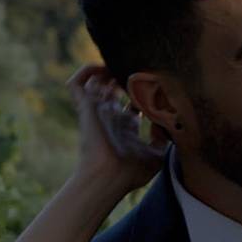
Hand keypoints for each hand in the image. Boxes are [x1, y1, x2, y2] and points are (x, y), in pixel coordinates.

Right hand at [66, 64, 167, 192]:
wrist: (109, 176)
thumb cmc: (131, 172)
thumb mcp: (156, 155)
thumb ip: (163, 138)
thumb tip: (164, 120)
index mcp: (127, 128)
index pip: (133, 103)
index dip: (144, 93)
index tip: (155, 85)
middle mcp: (111, 117)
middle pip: (114, 89)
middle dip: (126, 77)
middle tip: (139, 70)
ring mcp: (97, 112)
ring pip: (96, 82)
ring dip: (107, 70)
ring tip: (122, 65)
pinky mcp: (85, 108)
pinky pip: (77, 84)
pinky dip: (87, 71)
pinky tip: (104, 69)